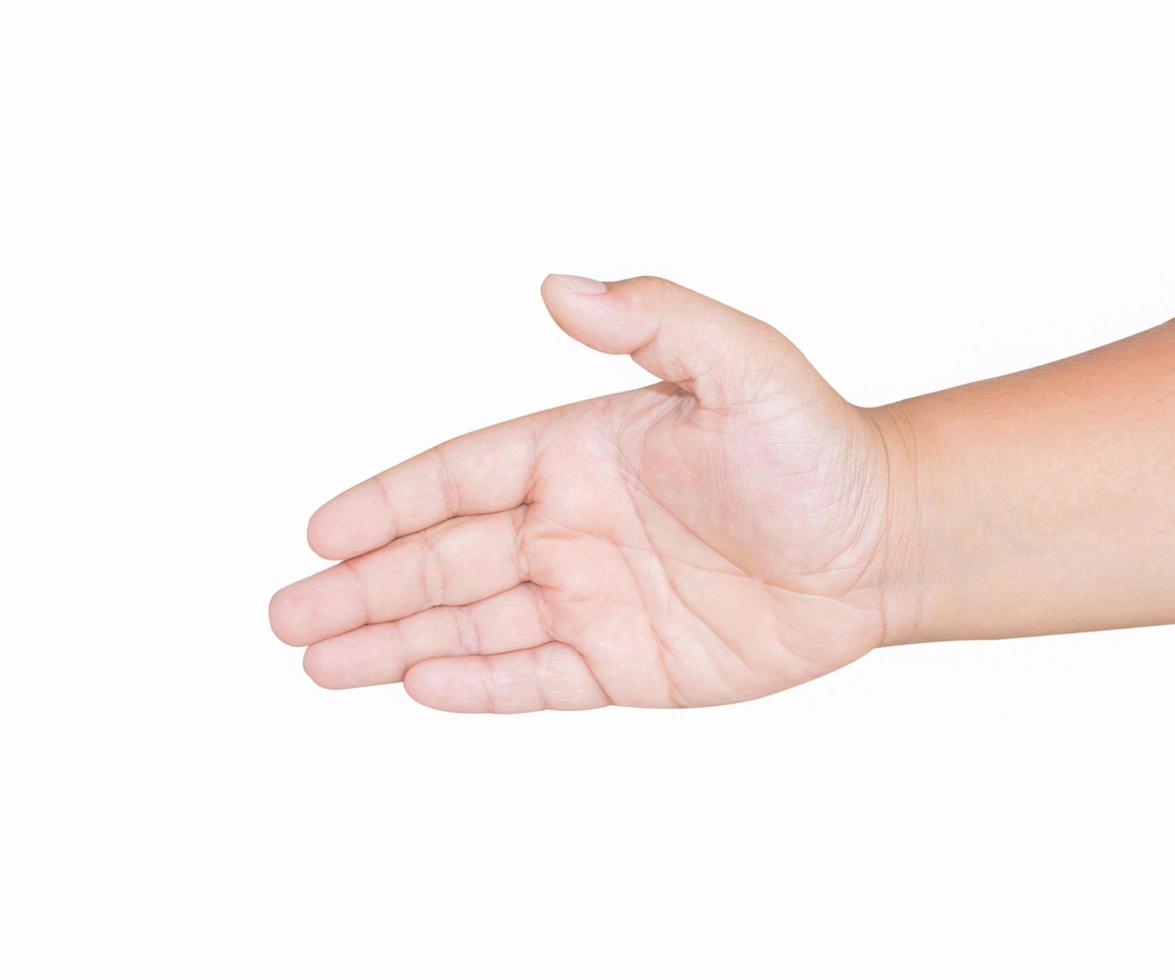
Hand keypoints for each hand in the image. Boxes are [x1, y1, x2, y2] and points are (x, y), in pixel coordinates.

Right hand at [269, 275, 909, 711]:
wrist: (884, 543)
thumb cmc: (816, 447)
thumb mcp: (742, 364)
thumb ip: (652, 320)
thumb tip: (556, 287)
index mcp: (580, 451)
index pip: (458, 477)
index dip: (386, 504)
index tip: (318, 530)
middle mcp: (574, 524)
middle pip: (444, 557)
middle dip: (362, 586)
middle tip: (286, 616)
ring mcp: (598, 597)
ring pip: (474, 624)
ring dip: (395, 641)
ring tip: (320, 663)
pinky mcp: (631, 664)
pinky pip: (538, 677)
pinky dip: (478, 684)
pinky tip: (417, 685)